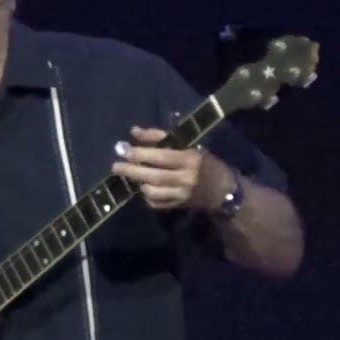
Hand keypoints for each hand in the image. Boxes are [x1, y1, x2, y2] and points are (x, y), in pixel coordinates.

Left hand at [111, 126, 234, 211]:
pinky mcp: (179, 207)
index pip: (160, 157)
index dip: (139, 153)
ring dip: (139, 183)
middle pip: (152, 176)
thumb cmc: (204, 162)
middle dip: (131, 170)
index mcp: (190, 159)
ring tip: (132, 176)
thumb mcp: (188, 145)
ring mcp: (182, 195)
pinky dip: (147, 195)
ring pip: (152, 191)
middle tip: (115, 166)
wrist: (224, 190)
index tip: (123, 150)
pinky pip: (156, 203)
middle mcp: (185, 179)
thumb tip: (134, 132)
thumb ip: (160, 137)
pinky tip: (145, 187)